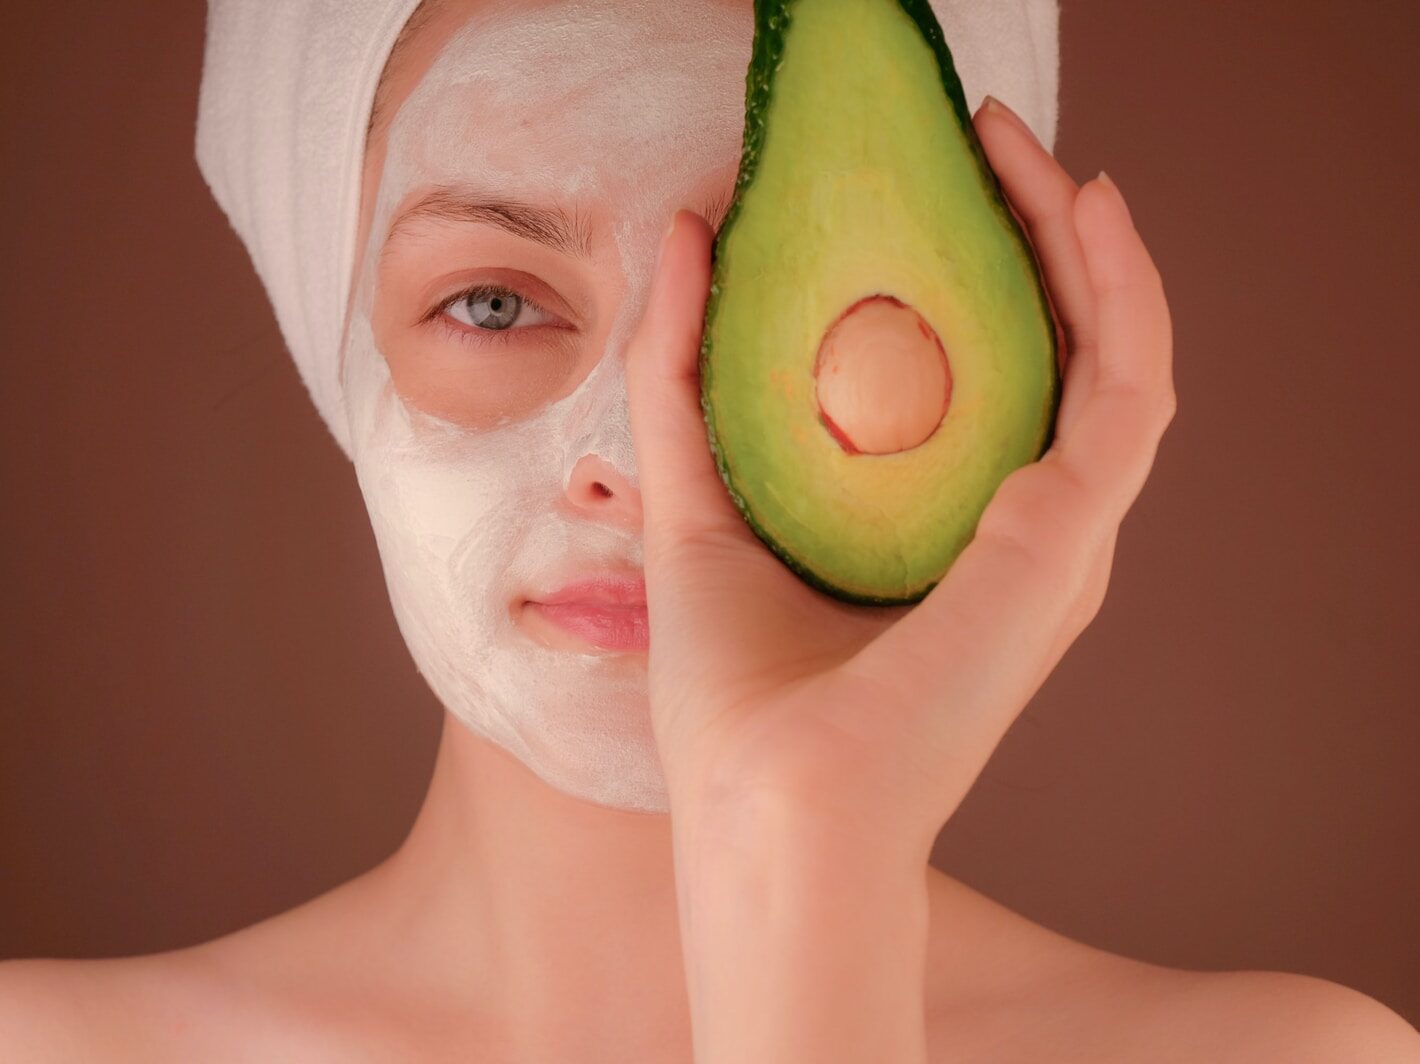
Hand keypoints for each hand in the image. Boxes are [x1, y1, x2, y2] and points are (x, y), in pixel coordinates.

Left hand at [625, 95, 1175, 866]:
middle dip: (1030, 233)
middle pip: (1057, 352)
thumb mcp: (695, 502)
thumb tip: (682, 231)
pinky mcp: (1068, 544)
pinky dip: (1121, 291)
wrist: (769, 819)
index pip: (992, 376)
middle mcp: (1024, 536)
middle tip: (982, 140)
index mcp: (953, 538)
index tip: (925, 182)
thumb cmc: (738, 701)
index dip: (975, 269)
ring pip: (1114, 354)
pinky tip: (1079, 208)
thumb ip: (683, 374)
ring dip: (1082, 240)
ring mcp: (1060, 541)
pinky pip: (1127, 390)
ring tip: (1021, 149)